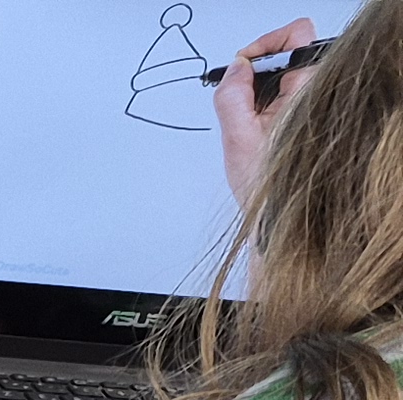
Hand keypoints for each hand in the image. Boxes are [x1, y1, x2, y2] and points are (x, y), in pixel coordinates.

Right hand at [216, 20, 317, 194]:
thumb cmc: (264, 183)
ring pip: (290, 72)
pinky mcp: (312, 114)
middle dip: (263, 67)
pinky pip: (292, 91)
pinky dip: (272, 100)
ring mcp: (316, 103)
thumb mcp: (237, 136)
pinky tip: (261, 123)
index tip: (246, 63)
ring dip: (266, 86)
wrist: (277, 212)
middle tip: (243, 91)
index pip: (298, 35)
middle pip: (293, 51)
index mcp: (307, 89)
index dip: (267, 42)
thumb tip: (236, 67)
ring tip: (251, 115)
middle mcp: (319, 91)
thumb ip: (233, 94)